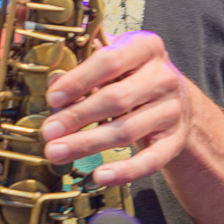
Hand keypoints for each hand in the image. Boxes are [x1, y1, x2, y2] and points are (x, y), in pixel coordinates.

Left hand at [40, 31, 191, 185]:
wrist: (174, 96)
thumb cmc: (133, 74)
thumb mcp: (113, 57)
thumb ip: (83, 63)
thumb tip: (52, 82)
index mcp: (145, 46)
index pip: (110, 60)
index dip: (78, 80)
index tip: (53, 98)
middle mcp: (163, 76)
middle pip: (116, 99)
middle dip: (77, 117)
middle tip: (48, 132)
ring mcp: (172, 109)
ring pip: (127, 130)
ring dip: (88, 144)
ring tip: (58, 152)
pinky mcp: (175, 139)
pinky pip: (151, 160)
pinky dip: (125, 171)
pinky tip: (100, 176)